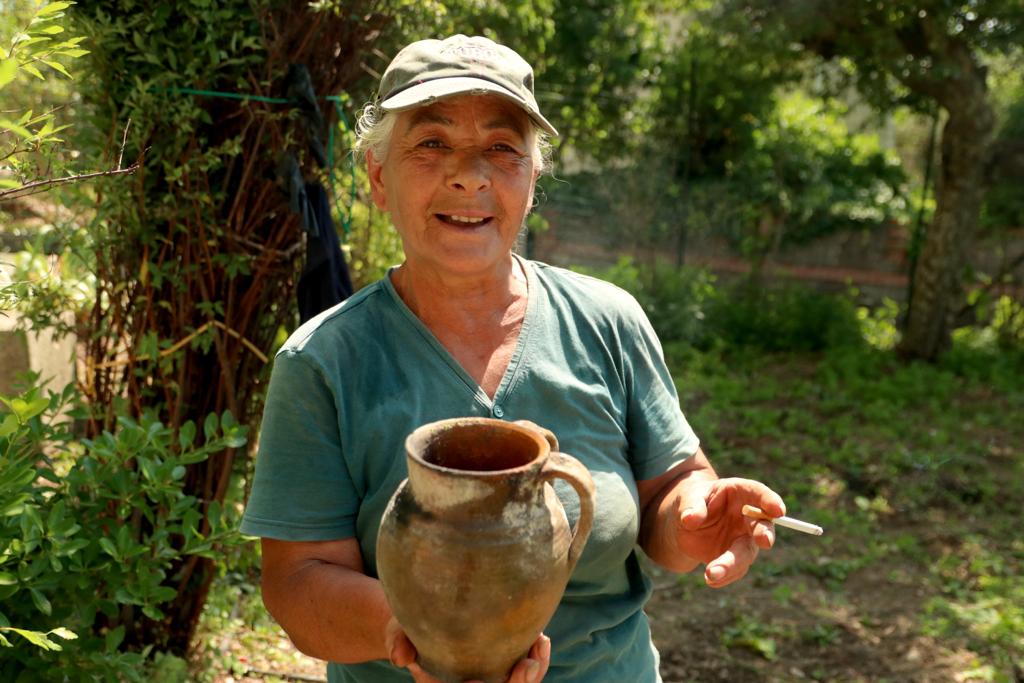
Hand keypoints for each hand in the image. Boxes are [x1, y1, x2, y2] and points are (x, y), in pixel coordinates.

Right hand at [385, 617, 550, 682]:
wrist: (425, 616)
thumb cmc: (410, 626)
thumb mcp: (398, 631)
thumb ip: (397, 641)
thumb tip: (399, 656)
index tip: (477, 681)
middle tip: (527, 665)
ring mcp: (492, 676)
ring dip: (533, 673)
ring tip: (540, 645)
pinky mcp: (506, 661)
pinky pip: (528, 670)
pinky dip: (537, 659)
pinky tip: (540, 639)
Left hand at [673, 477, 784, 588]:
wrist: (684, 524)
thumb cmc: (692, 502)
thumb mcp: (687, 497)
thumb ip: (691, 505)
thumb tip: (690, 519)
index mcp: (740, 493)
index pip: (758, 493)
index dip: (770, 501)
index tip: (778, 511)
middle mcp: (748, 517)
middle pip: (762, 526)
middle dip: (765, 534)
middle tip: (765, 542)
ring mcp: (744, 539)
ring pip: (746, 554)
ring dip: (732, 565)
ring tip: (711, 574)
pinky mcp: (736, 558)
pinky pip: (735, 570)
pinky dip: (724, 576)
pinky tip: (711, 580)